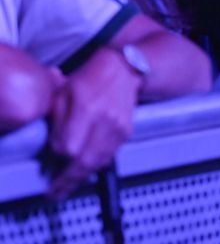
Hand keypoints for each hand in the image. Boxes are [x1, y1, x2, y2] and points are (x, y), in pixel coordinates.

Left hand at [47, 47, 140, 198]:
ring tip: (68, 186)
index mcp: (87, 108)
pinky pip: (110, 156)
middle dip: (69, 179)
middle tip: (56, 191)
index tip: (49, 161)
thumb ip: (57, 120)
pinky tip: (86, 170)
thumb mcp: (64, 92)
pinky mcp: (127, 132)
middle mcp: (105, 120)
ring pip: (99, 162)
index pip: (68, 146)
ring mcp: (118, 127)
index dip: (57, 157)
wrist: (124, 70)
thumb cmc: (91, 78)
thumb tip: (54, 148)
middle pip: (85, 160)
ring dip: (82, 176)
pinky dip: (97, 165)